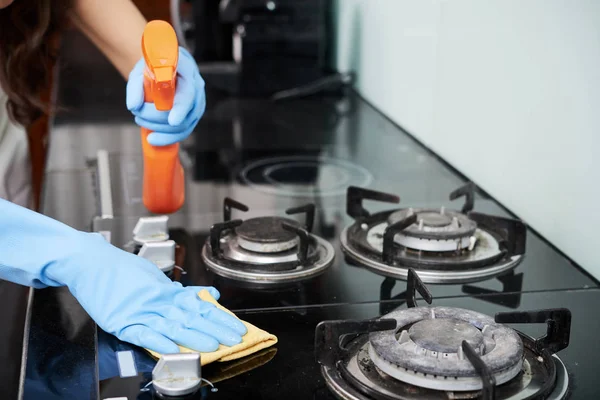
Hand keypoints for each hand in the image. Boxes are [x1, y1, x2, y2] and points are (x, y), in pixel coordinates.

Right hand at [52, 233, 246, 353]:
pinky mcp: (121, 322)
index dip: (219, 317)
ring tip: (213, 346)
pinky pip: (143, 334)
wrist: (90, 262)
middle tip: (235, 339)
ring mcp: (140, 311)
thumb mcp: (155, 277)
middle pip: (191, 317)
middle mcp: (157, 301)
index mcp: (166, 291)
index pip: (199, 306)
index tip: (237, 326)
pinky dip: (158, 341)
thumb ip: (179, 291)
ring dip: (194, 337)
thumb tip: (206, 297)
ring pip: (171, 326)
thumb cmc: (122, 270)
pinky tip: (173, 349)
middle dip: (215, 329)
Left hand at [126, 47, 205, 145]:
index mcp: (187, 71)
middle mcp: (197, 87)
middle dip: (159, 120)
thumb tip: (133, 106)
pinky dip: (168, 137)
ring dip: (162, 130)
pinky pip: (185, 131)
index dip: (180, 108)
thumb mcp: (141, 70)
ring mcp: (198, 102)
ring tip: (141, 122)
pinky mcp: (193, 114)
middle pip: (186, 114)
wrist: (166, 65)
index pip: (188, 93)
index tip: (172, 122)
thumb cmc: (155, 66)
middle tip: (137, 115)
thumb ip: (135, 87)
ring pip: (186, 126)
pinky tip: (153, 138)